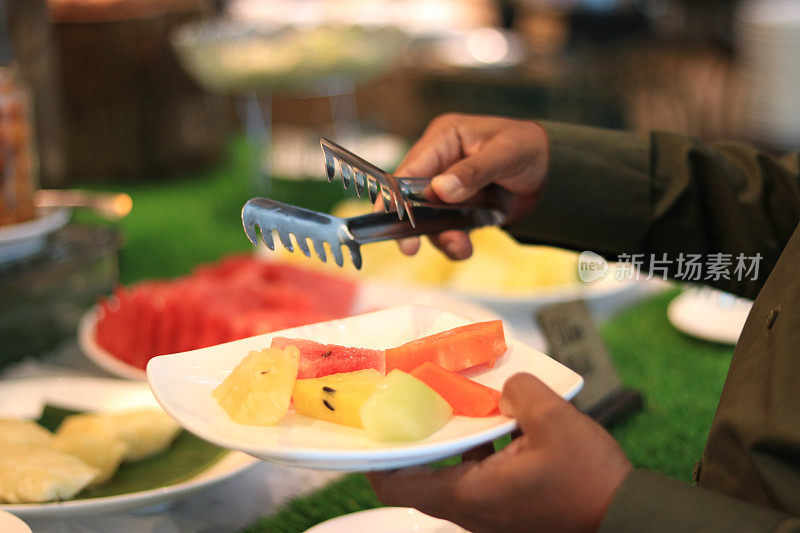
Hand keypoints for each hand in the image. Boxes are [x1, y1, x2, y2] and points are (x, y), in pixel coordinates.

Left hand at [367, 373, 631, 532]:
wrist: (628, 521)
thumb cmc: (591, 482)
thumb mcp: (555, 422)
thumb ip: (520, 392)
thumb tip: (505, 389)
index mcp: (471, 495)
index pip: (398, 486)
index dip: (377, 458)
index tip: (375, 428)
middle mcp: (473, 512)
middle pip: (422, 477)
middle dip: (420, 438)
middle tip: (420, 403)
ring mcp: (492, 516)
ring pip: (454, 476)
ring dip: (456, 442)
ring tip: (463, 405)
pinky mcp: (511, 513)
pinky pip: (481, 479)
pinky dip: (482, 453)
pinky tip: (503, 425)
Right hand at [389, 114, 548, 258]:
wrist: (557, 172)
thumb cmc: (531, 149)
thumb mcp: (505, 154)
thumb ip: (473, 172)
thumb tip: (440, 190)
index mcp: (445, 138)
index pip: (411, 166)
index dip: (395, 193)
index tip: (389, 216)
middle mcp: (441, 163)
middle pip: (411, 197)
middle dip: (414, 223)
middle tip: (409, 247)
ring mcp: (449, 188)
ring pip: (429, 218)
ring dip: (439, 236)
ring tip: (460, 247)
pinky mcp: (461, 209)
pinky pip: (448, 229)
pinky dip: (454, 242)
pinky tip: (465, 248)